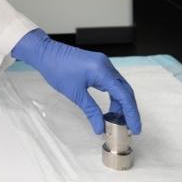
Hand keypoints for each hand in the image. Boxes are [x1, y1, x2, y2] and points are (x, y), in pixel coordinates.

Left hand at [11, 28, 141, 134]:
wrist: (45, 53)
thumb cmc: (57, 70)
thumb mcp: (75, 93)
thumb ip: (91, 111)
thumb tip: (100, 128)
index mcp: (102, 71)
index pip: (124, 95)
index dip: (131, 113)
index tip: (136, 128)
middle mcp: (106, 66)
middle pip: (125, 90)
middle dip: (129, 110)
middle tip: (131, 127)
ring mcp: (103, 64)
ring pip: (119, 87)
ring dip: (120, 104)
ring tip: (118, 121)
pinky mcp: (98, 65)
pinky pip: (111, 82)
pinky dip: (113, 96)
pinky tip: (111, 109)